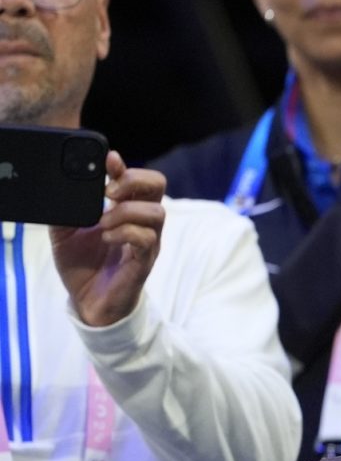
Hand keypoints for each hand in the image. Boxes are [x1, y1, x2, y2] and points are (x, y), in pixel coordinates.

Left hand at [50, 150, 165, 327]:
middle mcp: (141, 222)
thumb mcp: (64, 229)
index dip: (124, 165)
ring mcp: (147, 242)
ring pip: (157, 213)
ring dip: (126, 212)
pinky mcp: (144, 262)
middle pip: (158, 185)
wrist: (86, 300)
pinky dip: (125, 233)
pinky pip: (147, 239)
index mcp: (124, 209)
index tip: (108, 159)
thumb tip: (63, 185)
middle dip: (133, 181)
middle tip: (108, 191)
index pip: (135, 178)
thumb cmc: (81, 264)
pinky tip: (106, 237)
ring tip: (103, 222)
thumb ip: (67, 206)